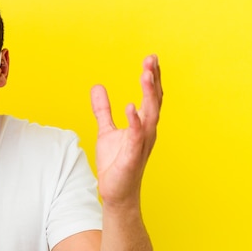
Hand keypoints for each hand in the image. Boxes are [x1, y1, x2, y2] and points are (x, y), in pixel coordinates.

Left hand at [90, 55, 162, 205]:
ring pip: (150, 115)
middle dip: (153, 79)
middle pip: (154, 101)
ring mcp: (141, 143)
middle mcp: (147, 131)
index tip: (151, 58)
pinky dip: (135, 121)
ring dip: (148, 94)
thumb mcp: (105, 131)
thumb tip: (97, 87)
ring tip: (145, 74)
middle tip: (151, 58)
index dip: (152, 77)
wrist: (115, 192)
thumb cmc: (115, 163)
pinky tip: (130, 106)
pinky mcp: (133, 156)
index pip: (151, 96)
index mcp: (143, 124)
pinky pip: (136, 136)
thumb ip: (103, 110)